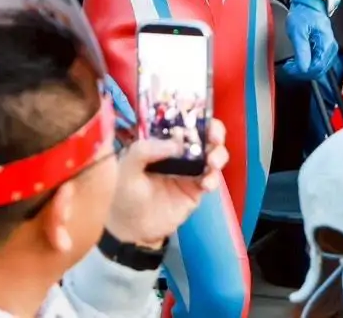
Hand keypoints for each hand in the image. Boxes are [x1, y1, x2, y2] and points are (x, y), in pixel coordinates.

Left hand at [105, 118, 229, 248]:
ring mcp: (189, 170)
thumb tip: (176, 142)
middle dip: (214, 131)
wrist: (130, 228)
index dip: (194, 115)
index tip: (202, 116)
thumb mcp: (127, 167)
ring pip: (212, 155)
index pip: (181, 120)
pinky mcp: (196, 190)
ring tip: (212, 162)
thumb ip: (145, 150)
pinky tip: (207, 184)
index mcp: (160, 140)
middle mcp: (177, 152)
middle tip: (215, 137)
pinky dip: (214, 179)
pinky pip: (211, 180)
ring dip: (218, 154)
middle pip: (203, 134)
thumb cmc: (124, 192)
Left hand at [283, 0, 338, 80]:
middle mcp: (331, 49)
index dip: (302, 71)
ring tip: (293, 63)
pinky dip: (309, 65)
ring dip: (305, 70)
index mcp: (326, 44)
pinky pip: (319, 64)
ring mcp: (330, 50)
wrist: (309, 4)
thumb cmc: (303, 14)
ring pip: (319, 69)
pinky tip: (300, 61)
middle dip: (302, 72)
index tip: (289, 68)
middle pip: (319, 70)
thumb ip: (302, 50)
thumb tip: (303, 68)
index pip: (316, 67)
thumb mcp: (298, 31)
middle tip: (289, 67)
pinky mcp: (326, 50)